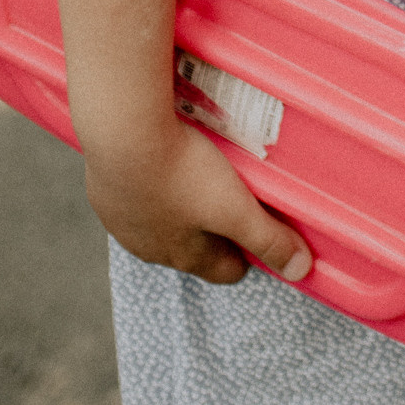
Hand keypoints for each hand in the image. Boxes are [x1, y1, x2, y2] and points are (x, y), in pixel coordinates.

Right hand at [83, 111, 314, 285]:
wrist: (121, 135)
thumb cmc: (182, 173)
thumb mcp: (236, 208)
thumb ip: (268, 239)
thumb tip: (301, 270)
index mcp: (185, 255)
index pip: (223, 270)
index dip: (246, 255)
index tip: (259, 235)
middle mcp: (149, 247)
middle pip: (190, 250)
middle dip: (213, 235)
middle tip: (232, 205)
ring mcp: (122, 221)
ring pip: (157, 225)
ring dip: (176, 211)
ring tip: (195, 181)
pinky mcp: (103, 191)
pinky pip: (131, 198)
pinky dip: (146, 188)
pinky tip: (156, 164)